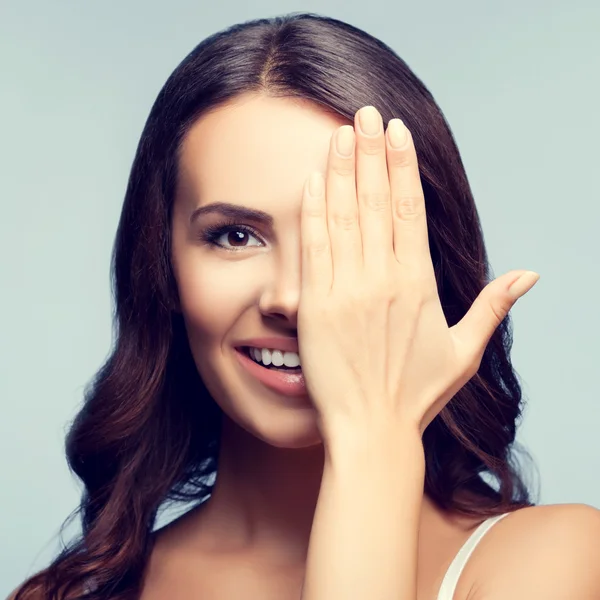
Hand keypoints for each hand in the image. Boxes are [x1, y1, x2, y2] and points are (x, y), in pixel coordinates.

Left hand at [297, 105, 538, 441]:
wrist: (372, 430)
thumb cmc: (417, 393)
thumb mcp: (464, 351)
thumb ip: (494, 307)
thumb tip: (530, 275)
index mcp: (418, 283)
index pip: (410, 209)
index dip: (402, 166)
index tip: (397, 133)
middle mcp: (383, 279)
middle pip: (376, 201)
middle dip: (370, 152)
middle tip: (365, 112)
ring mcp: (346, 290)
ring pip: (344, 216)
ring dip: (341, 170)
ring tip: (340, 132)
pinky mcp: (315, 306)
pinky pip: (314, 247)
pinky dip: (313, 211)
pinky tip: (313, 180)